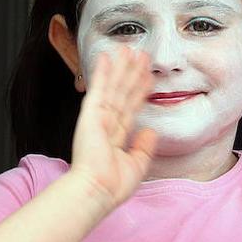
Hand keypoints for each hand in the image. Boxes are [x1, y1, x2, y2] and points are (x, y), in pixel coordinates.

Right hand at [65, 48, 156, 208]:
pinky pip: (99, 89)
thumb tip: (151, 131)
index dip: (141, 91)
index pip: (131, 107)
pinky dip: (102, 72)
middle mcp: (108, 124)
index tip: (149, 77)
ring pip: (114, 86)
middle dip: (133, 73)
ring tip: (130, 49)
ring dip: (122, 67)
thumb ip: (145, 147)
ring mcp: (98, 118)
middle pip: (124, 93)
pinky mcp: (91, 115)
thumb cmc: (112, 186)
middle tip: (142, 55)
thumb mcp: (138, 165)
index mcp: (118, 136)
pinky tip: (107, 57)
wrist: (97, 191)